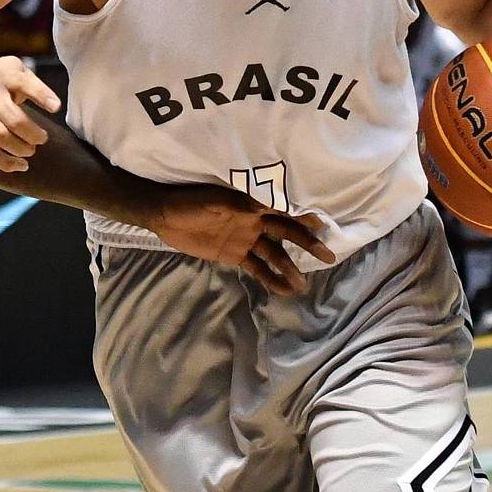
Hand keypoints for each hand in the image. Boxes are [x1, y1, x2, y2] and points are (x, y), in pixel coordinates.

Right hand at [0, 53, 60, 172]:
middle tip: (42, 138)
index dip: (42, 96)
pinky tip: (20, 165)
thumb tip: (54, 107)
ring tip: (31, 150)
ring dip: (20, 149)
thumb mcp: (14, 68)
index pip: (25, 84)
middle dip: (33, 133)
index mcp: (4, 76)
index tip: (55, 107)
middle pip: (13, 119)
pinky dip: (5, 163)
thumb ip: (34, 85)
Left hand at [144, 184, 335, 292]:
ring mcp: (246, 240)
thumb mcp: (215, 201)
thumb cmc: (190, 202)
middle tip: (327, 257)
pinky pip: (257, 269)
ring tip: (303, 284)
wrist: (164, 216)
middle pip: (286, 234)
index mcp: (252, 205)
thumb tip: (267, 205)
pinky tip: (284, 290)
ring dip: (289, 267)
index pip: (284, 209)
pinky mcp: (235, 255)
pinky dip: (270, 279)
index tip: (324, 224)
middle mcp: (255, 222)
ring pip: (274, 255)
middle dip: (307, 244)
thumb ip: (241, 205)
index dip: (304, 216)